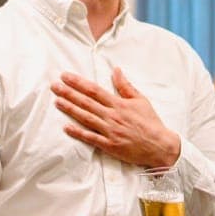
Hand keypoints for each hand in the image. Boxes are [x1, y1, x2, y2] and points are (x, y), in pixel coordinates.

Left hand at [52, 68, 179, 168]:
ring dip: (70, 109)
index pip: (94, 90)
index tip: (66, 76)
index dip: (78, 82)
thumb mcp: (141, 100)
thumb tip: (116, 70)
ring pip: (86, 118)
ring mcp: (110, 131)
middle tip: (54, 86)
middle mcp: (113, 116)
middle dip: (69, 93)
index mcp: (119, 104)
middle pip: (86, 102)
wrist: (160, 146)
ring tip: (56, 101)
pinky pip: (91, 138)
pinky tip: (66, 127)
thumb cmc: (150, 122)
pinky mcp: (110, 146)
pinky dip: (78, 133)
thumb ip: (125, 86)